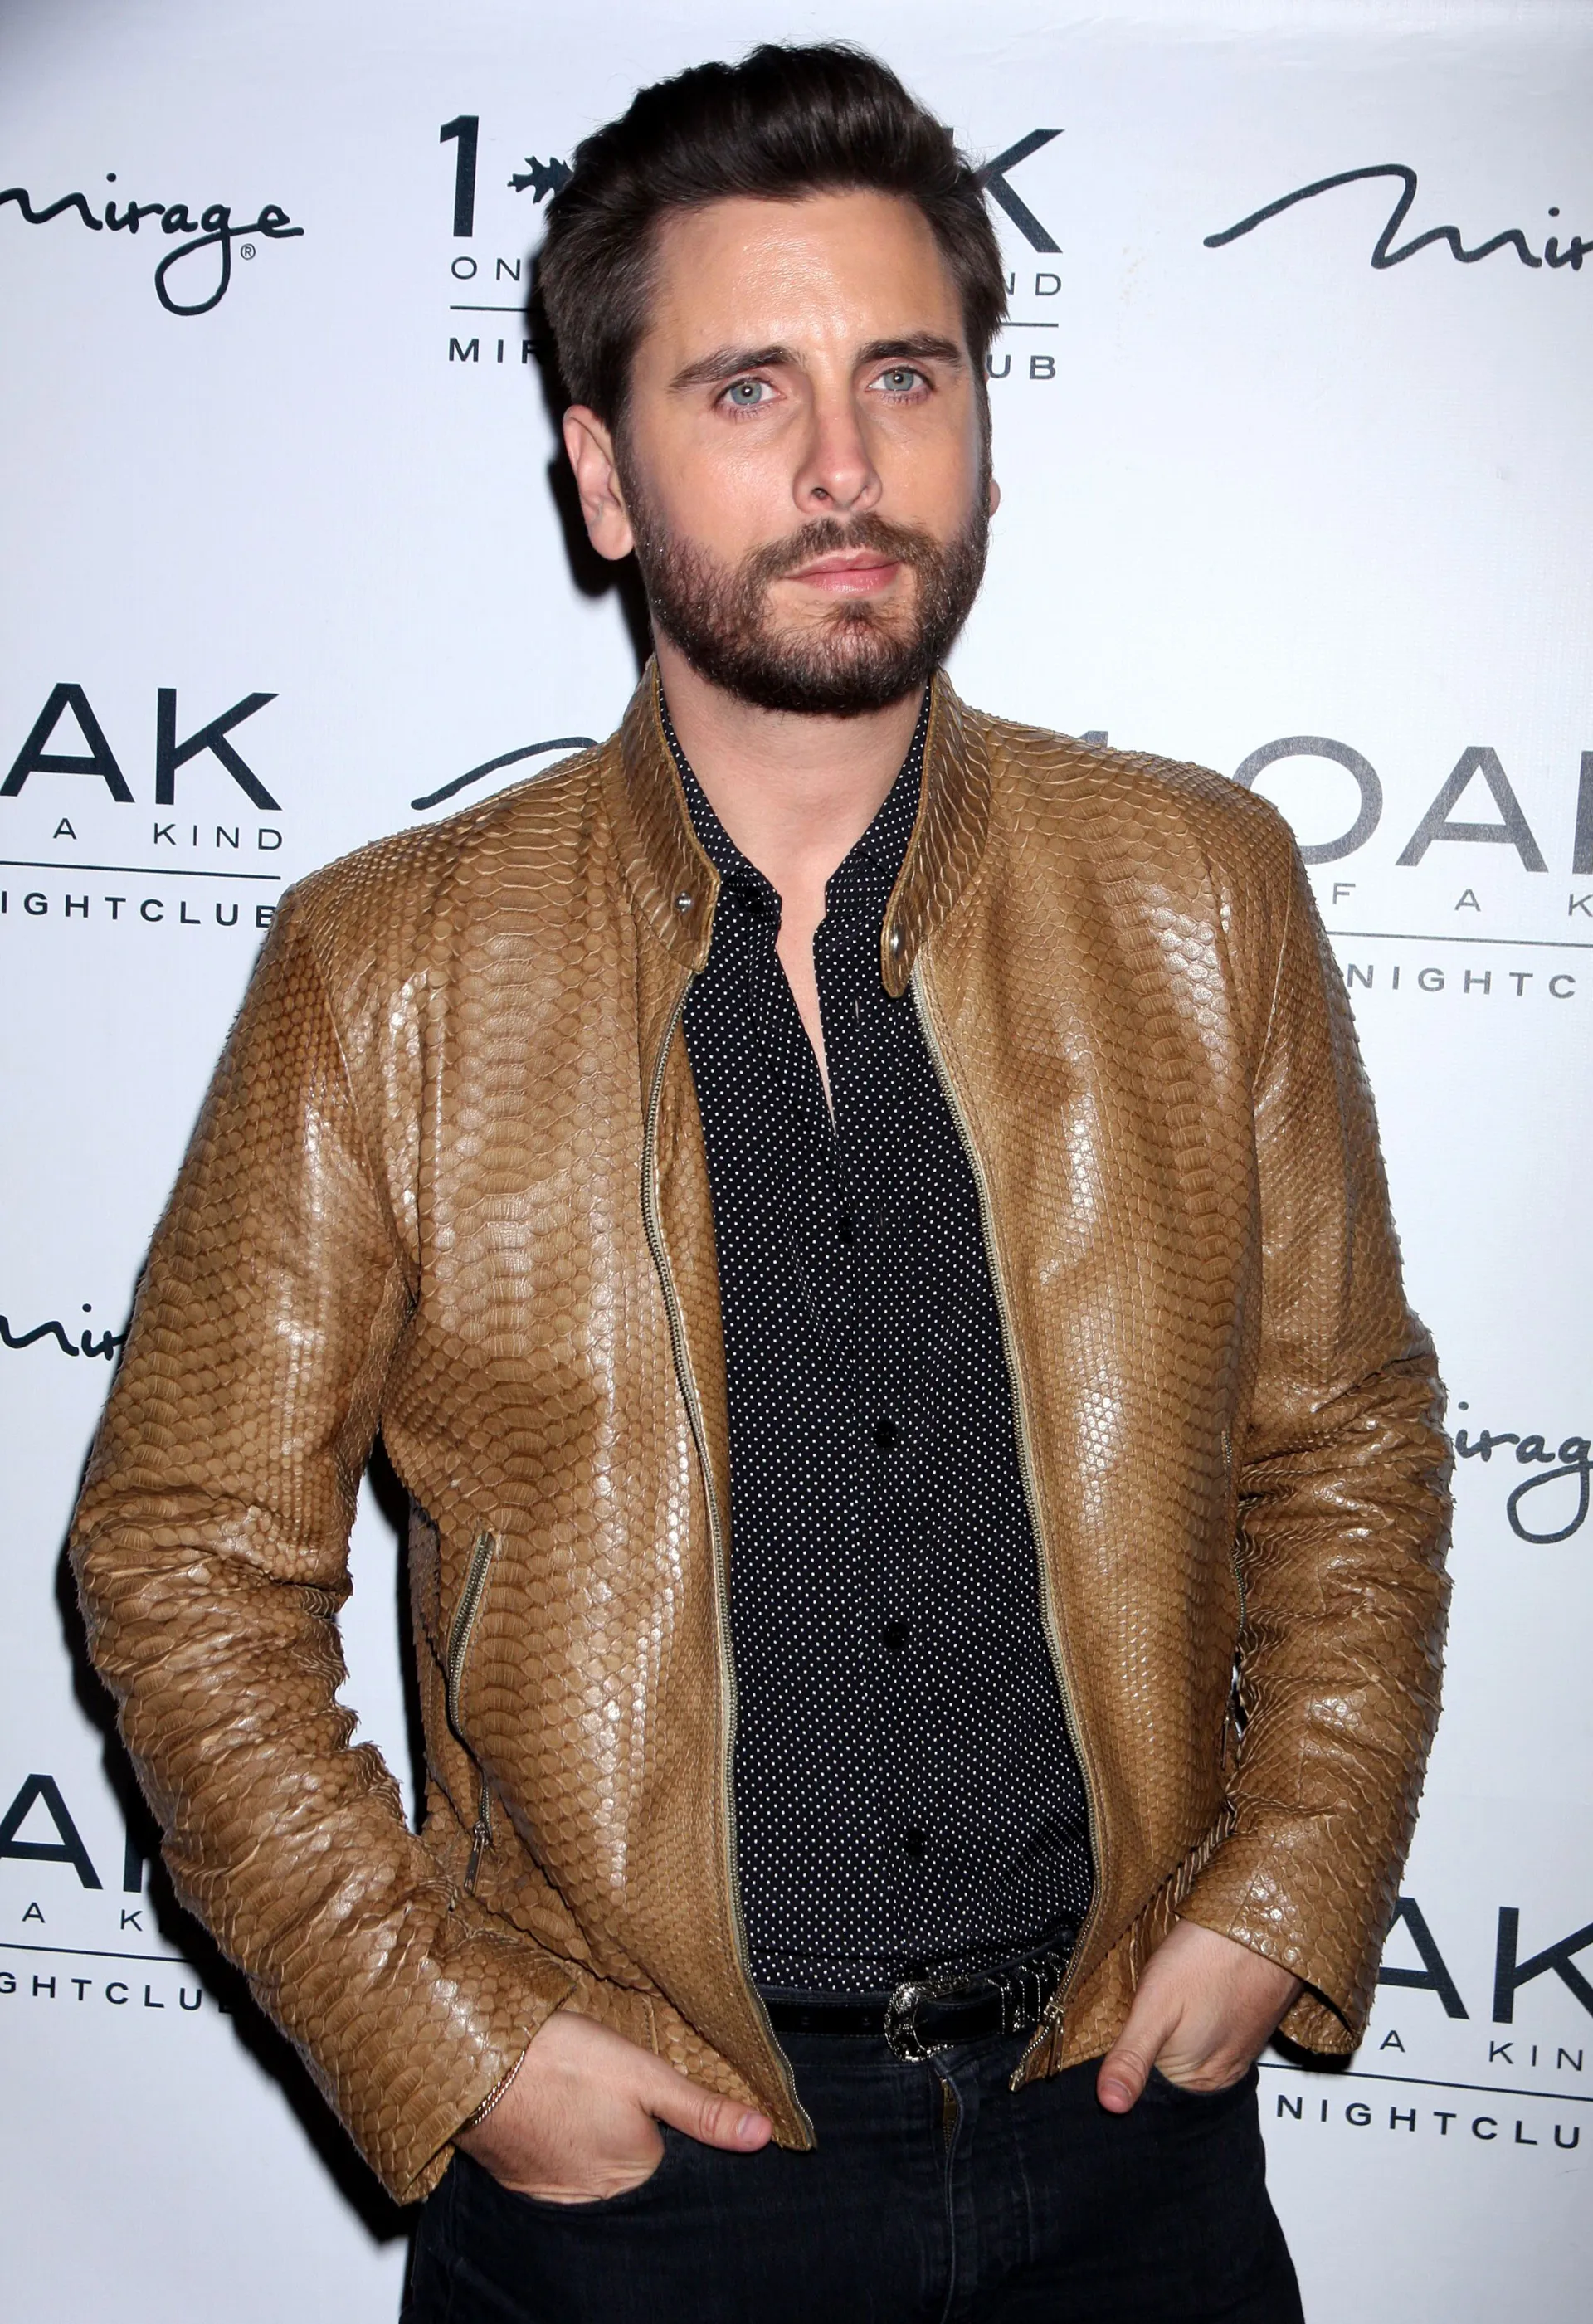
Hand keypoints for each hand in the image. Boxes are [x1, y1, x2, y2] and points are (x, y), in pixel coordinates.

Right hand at [456, 2007, 772, 2201]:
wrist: (473, 2064)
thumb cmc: (559, 2063)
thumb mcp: (642, 2074)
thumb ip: (702, 2108)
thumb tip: (763, 2134)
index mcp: (639, 2171)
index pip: (677, 2158)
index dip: (675, 2125)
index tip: (659, 2099)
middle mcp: (601, 2197)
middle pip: (637, 2167)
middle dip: (637, 2137)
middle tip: (614, 2095)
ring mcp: (558, 2195)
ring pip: (598, 2170)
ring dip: (598, 2143)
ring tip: (587, 2102)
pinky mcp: (525, 2184)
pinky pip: (561, 2172)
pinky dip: (566, 2148)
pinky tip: (561, 2116)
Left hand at [1096, 1919, 1301, 2112]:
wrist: (1262, 1918)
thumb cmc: (1209, 1958)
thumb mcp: (1155, 2006)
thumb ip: (1132, 2057)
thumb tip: (1111, 2104)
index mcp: (1197, 2081)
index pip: (1147, 2085)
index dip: (1124, 2057)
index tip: (1116, 2026)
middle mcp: (1222, 2074)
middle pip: (1167, 2067)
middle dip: (1150, 2044)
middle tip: (1146, 2001)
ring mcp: (1237, 2049)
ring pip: (1187, 2048)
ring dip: (1171, 2028)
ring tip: (1169, 1993)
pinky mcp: (1246, 2026)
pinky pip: (1208, 2031)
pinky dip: (1193, 2015)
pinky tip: (1188, 1989)